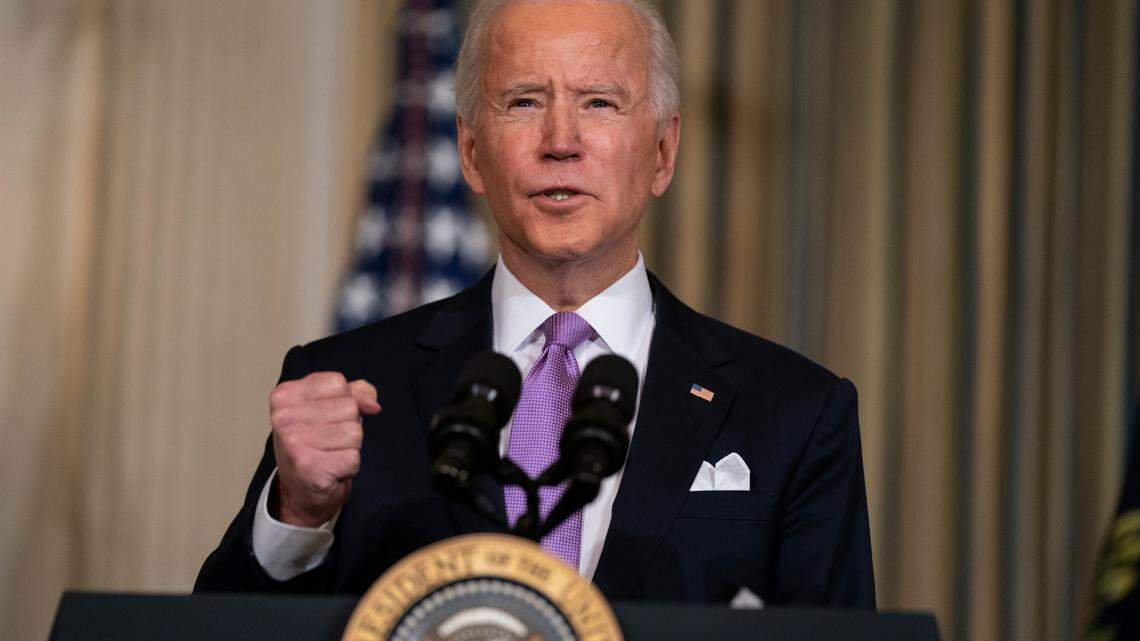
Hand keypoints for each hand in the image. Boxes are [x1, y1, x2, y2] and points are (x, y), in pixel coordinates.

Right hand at [269, 372, 380, 526]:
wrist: (299, 490)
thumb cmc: (315, 442)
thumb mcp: (331, 405)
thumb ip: (356, 392)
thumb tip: (373, 405)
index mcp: (284, 395)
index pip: (337, 382)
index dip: (343, 400)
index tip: (325, 417)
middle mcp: (283, 418)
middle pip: (349, 407)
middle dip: (348, 424)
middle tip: (327, 440)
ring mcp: (294, 444)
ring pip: (354, 432)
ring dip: (350, 446)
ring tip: (330, 453)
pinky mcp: (310, 469)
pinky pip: (354, 457)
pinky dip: (350, 465)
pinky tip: (332, 469)